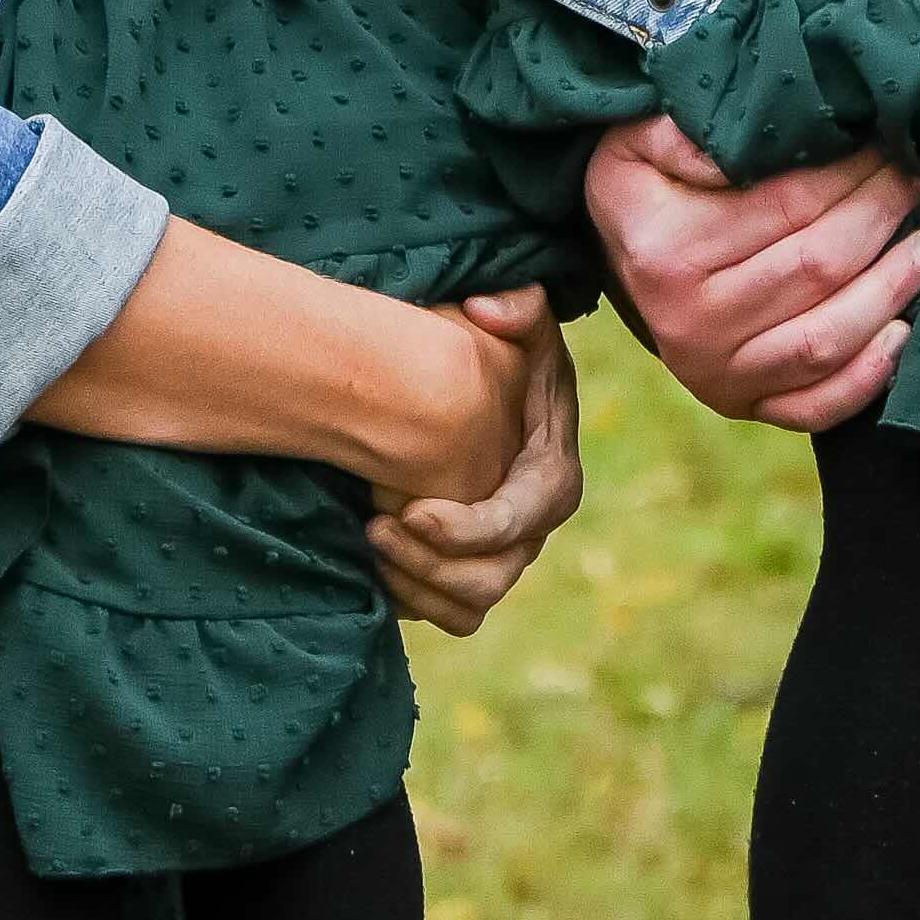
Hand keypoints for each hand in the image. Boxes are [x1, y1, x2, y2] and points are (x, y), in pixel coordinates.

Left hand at [370, 288, 583, 631]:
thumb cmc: (508, 357)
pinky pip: (448, 613)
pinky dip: (413, 600)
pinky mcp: (472, 571)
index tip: (410, 509)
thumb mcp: (523, 321)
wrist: (494, 394)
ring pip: (467, 607)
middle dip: (429, 563)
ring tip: (368, 540)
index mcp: (551, 479)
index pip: (518, 521)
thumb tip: (486, 311)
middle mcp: (532, 530)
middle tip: (374, 527)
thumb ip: (517, 306)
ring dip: (416, 585)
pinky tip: (374, 563)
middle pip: (489, 578)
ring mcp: (503, 557)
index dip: (467, 528)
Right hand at [586, 113, 919, 433]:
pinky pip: (815, 407)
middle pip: (818, 268)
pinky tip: (904, 333)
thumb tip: (749, 147)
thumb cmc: (645, 186)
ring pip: (826, 339)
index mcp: (670, 253)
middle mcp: (691, 324)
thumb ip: (686, 135)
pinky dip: (867, 378)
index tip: (891, 140)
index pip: (789, 206)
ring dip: (891, 290)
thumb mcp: (638, 141)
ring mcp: (717, 375)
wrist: (616, 255)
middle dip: (883, 215)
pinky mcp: (741, 405)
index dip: (852, 172)